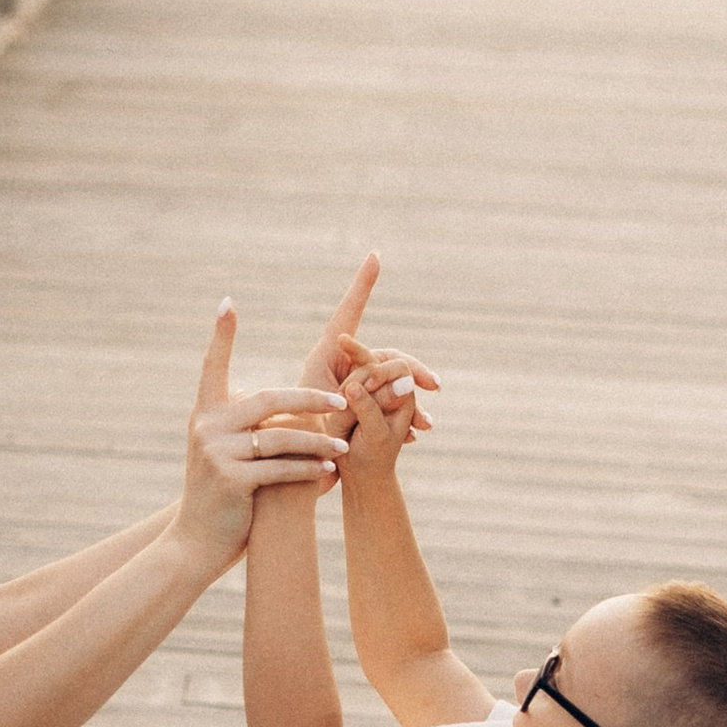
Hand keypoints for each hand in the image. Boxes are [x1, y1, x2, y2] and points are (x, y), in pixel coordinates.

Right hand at [173, 306, 347, 572]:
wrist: (198, 542)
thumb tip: (294, 402)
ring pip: (280, 437)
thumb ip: (250, 426)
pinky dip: (308, 471)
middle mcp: (207, 426)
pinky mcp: (231, 480)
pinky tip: (328, 475)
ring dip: (317, 443)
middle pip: (268, 399)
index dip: (221, 336)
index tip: (227, 303)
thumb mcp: (229, 451)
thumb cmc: (224, 493)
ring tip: (343, 449)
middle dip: (310, 400)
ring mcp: (216, 453)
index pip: (212, 366)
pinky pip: (281, 469)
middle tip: (343, 401)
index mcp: (206, 413)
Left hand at [302, 254, 438, 433]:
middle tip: (435, 385)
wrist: (292, 471)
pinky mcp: (361, 404)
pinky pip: (390, 403)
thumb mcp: (323, 413)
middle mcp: (343, 364)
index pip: (350, 312)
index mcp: (328, 354)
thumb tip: (390, 385)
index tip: (374, 255)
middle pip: (386, 355)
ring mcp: (354, 383)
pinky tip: (417, 434)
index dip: (362, 284)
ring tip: (427, 425)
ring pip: (393, 382)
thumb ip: (354, 396)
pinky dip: (404, 418)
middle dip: (414, 370)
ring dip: (413, 403)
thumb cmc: (297, 440)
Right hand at [336, 360, 424, 483]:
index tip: (369, 384)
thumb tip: (356, 385)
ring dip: (347, 388)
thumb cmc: (373, 457)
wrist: (359, 473)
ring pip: (354, 374)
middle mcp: (388, 391)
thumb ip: (369, 409)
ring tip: (344, 416)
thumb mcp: (375, 434)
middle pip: (373, 365)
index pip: (398, 367)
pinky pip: (342, 386)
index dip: (382, 371)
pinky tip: (337, 412)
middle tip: (347, 394)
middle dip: (360, 377)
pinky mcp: (351, 399)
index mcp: (404, 396)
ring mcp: (369, 394)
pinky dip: (338, 395)